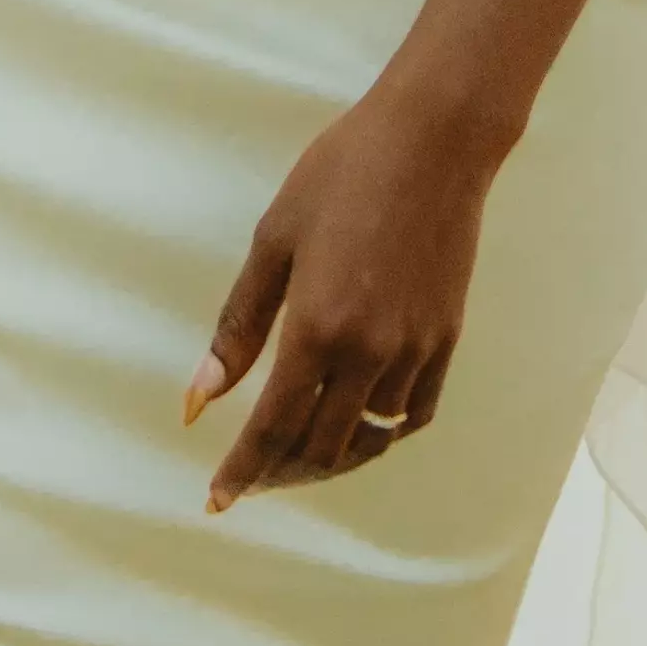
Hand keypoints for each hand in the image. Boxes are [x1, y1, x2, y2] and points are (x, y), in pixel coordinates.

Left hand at [190, 77, 493, 509]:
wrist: (432, 145)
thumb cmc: (339, 176)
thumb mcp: (274, 242)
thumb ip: (239, 327)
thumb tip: (199, 398)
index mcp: (318, 330)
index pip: (272, 428)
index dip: (242, 471)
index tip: (216, 500)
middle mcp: (370, 354)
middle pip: (321, 447)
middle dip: (280, 470)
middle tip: (251, 472)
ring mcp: (415, 352)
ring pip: (368, 436)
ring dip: (330, 453)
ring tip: (297, 449)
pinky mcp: (446, 341)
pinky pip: (412, 413)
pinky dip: (381, 431)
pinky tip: (359, 423)